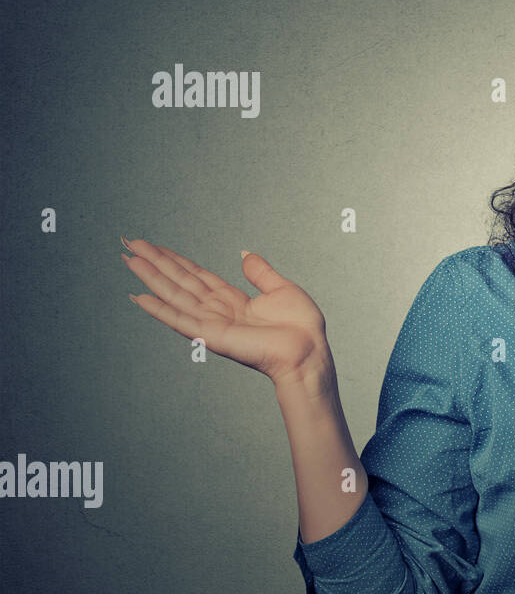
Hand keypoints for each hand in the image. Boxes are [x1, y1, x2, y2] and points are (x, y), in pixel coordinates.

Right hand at [121, 237, 330, 384]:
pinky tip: (138, 296)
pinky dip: (158, 309)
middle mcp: (217, 311)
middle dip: (155, 262)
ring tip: (128, 259)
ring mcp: (211, 323)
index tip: (154, 246)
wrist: (307, 351)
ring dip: (151, 277)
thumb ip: (260, 272)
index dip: (175, 260)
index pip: (196, 276)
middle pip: (179, 281)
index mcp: (233, 300)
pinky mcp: (210, 336)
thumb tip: (245, 254)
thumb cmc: (301, 326)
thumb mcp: (281, 289)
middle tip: (130, 243)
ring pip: (174, 295)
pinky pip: (179, 320)